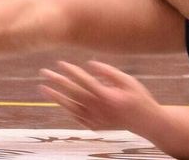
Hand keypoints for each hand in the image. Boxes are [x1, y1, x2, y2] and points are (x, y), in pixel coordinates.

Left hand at [39, 60, 159, 129]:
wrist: (145, 122)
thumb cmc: (138, 98)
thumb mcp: (128, 81)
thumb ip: (109, 72)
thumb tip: (90, 64)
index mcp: (106, 95)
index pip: (83, 80)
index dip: (71, 70)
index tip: (60, 62)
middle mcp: (98, 109)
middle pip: (72, 92)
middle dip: (57, 81)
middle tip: (43, 72)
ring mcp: (95, 119)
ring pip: (70, 106)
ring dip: (55, 96)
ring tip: (42, 88)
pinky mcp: (94, 126)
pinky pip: (75, 116)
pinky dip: (66, 108)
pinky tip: (59, 100)